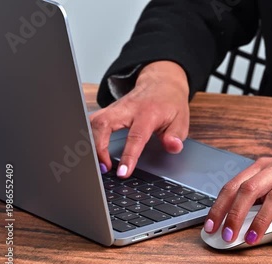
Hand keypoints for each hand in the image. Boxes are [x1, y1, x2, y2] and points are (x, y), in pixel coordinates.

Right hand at [90, 61, 189, 176]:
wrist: (162, 82)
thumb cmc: (170, 104)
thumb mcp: (181, 120)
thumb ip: (176, 136)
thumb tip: (173, 147)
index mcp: (148, 113)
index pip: (136, 136)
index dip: (129, 156)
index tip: (123, 172)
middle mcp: (128, 108)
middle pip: (104, 123)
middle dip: (98, 148)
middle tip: (104, 168)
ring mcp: (115, 108)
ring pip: (93, 121)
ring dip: (91, 143)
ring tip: (98, 163)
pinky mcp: (108, 110)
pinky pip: (93, 121)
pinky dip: (89, 136)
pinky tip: (92, 151)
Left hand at [203, 136, 271, 246]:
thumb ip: (258, 191)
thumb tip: (233, 218)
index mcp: (265, 165)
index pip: (236, 184)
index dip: (220, 205)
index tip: (211, 225)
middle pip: (251, 189)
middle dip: (234, 214)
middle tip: (227, 236)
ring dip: (260, 221)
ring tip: (251, 240)